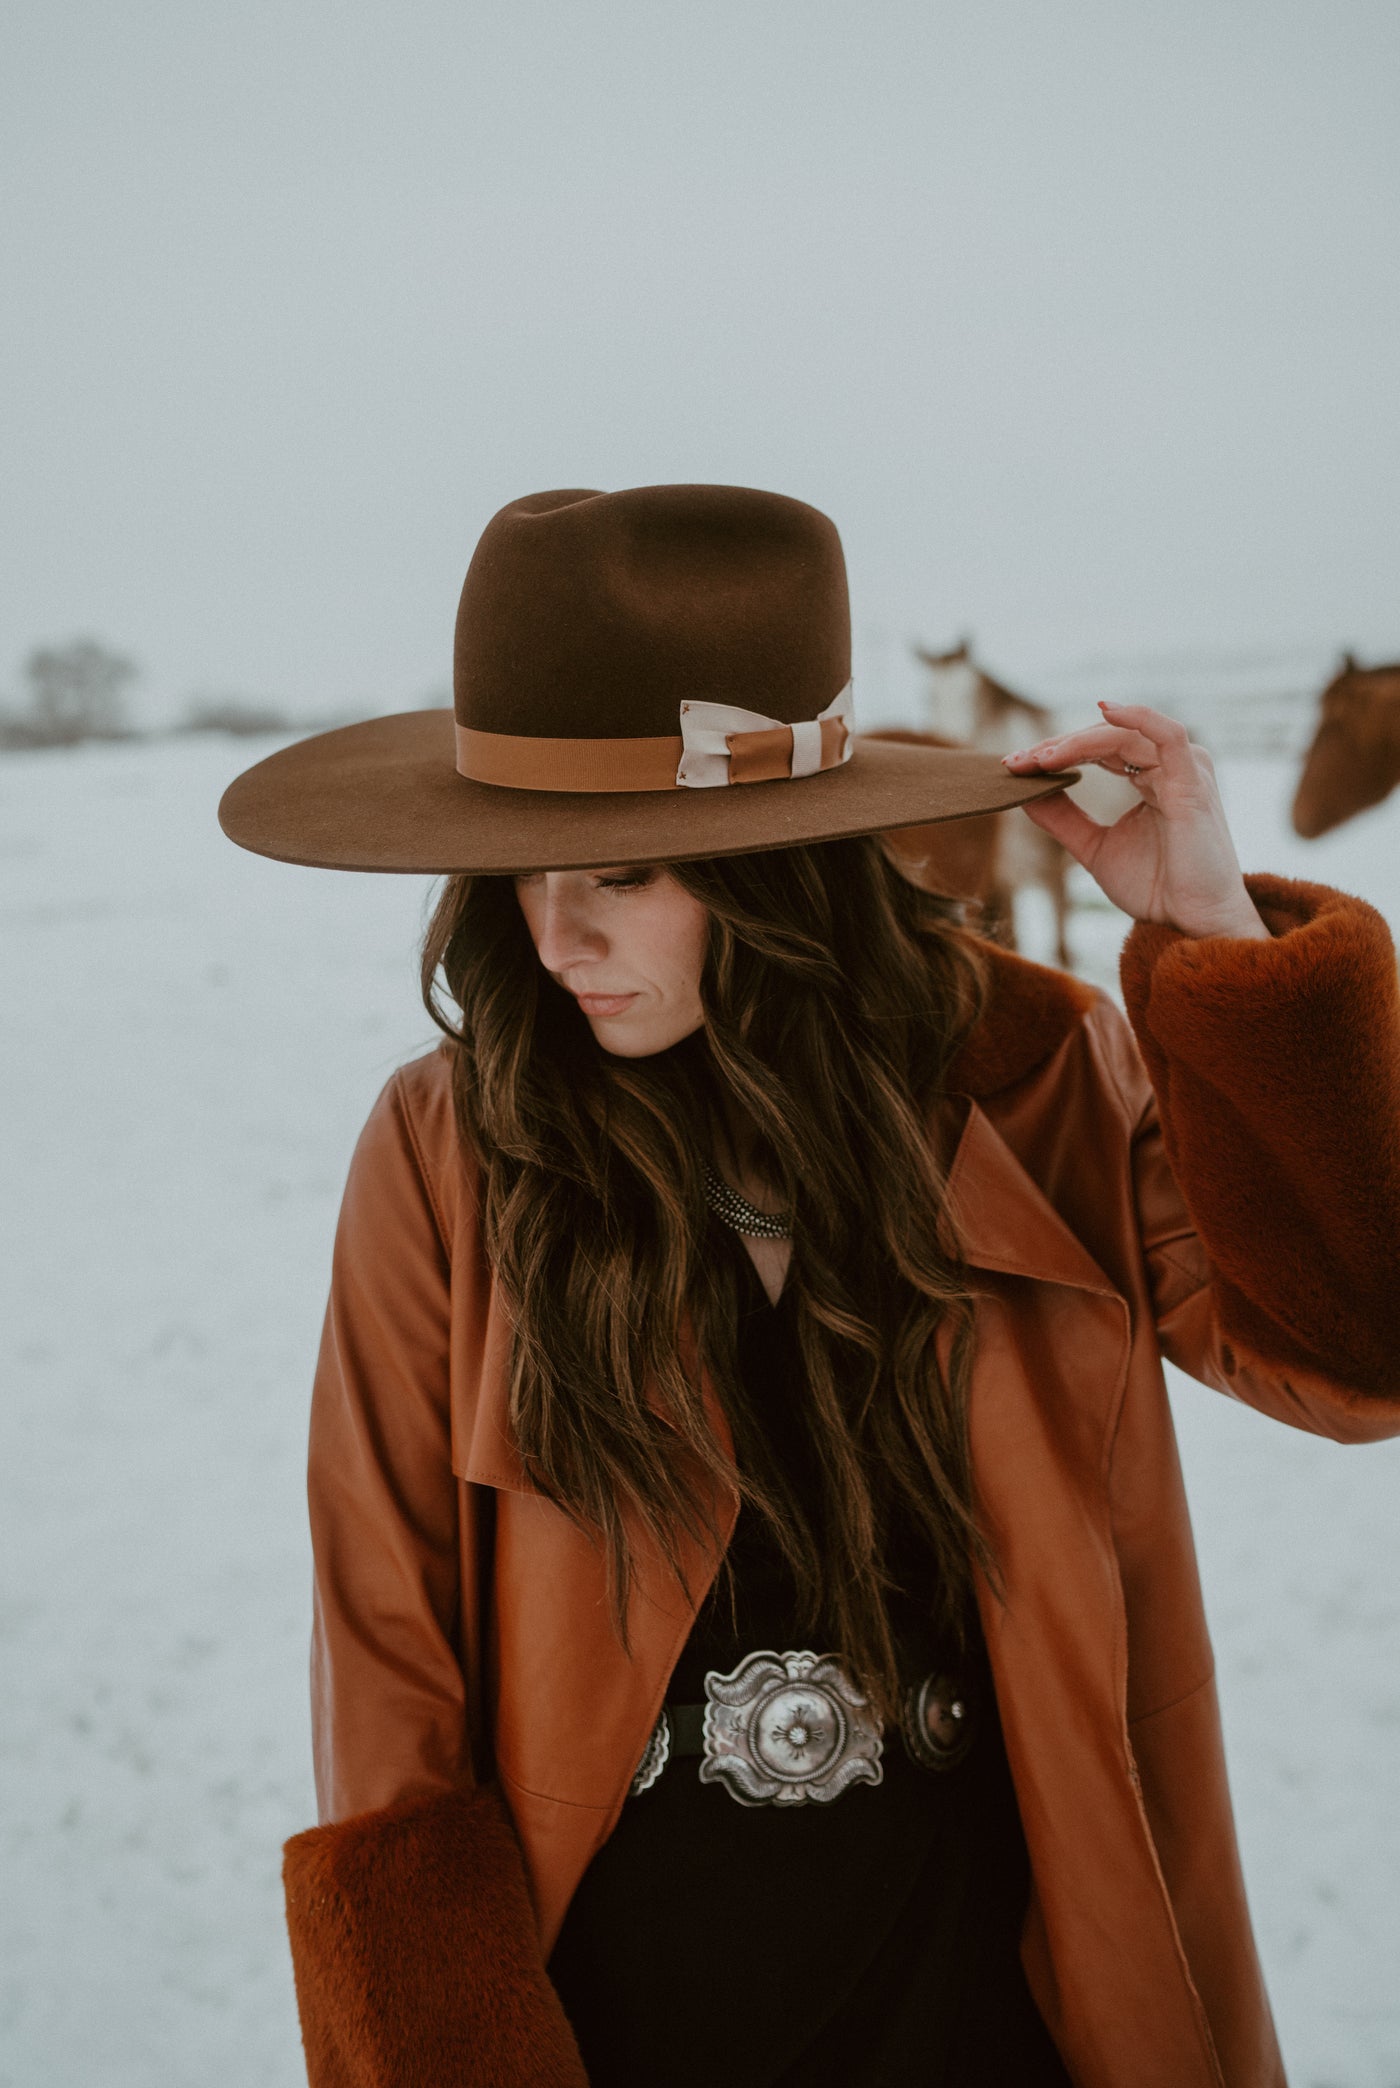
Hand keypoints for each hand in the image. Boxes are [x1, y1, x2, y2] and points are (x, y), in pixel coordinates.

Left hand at [1002, 702, 1268, 938]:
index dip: (1055, 754)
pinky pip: (1168, 735)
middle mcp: (1169, 766)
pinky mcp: (1193, 781)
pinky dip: (1137, 717)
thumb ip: (1063, 819)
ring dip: (1077, 743)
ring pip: (1124, 736)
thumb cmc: (1155, 888)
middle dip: (1057, 747)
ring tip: (1041, 758)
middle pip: (1105, 739)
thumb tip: (1026, 793)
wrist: (1192, 923)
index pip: (1096, 750)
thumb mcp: (1094, 848)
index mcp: (1151, 777)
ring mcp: (1184, 770)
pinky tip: (1104, 711)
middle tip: (1016, 762)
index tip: (1013, 767)